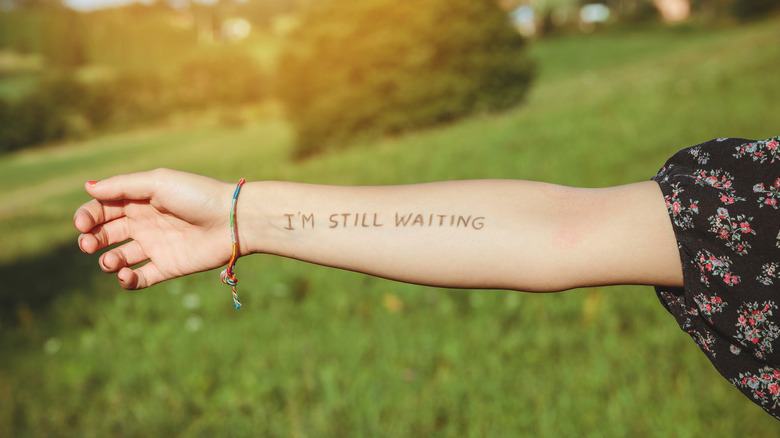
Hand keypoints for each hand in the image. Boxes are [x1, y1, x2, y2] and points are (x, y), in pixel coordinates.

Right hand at [74, 169, 236, 288]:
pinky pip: (140, 278)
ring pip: (118, 258)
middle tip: (89, 245)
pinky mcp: (167, 267)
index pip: (102, 209)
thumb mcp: (158, 182)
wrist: (232, 220)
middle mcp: (145, 223)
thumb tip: (88, 187)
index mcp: (140, 200)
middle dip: (90, 240)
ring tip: (111, 261)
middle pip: (105, 234)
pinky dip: (127, 280)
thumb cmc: (197, 195)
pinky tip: (125, 275)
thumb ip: (123, 186)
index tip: (83, 225)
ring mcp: (156, 246)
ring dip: (107, 261)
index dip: (87, 217)